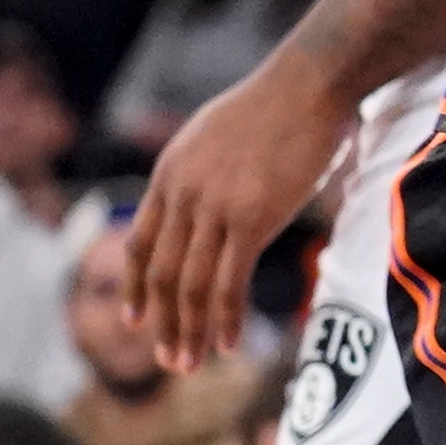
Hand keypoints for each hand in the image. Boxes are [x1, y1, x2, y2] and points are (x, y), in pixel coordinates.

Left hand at [127, 54, 358, 372]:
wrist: (310, 81)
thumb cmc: (281, 101)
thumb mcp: (218, 130)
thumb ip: (206, 168)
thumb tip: (215, 191)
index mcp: (170, 173)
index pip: (140, 243)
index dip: (135, 286)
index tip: (136, 320)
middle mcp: (182, 194)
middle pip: (161, 273)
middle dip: (163, 323)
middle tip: (168, 359)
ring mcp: (214, 208)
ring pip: (190, 286)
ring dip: (189, 331)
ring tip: (190, 364)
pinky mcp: (250, 219)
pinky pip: (228, 283)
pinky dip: (225, 319)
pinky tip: (229, 344)